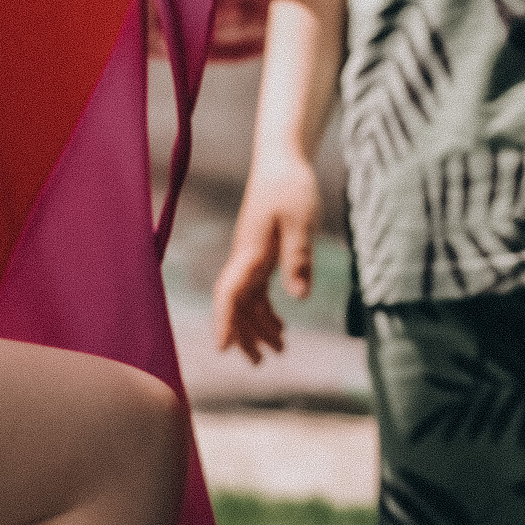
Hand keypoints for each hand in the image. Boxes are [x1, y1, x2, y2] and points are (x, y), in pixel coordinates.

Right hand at [211, 156, 321, 361]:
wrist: (281, 160)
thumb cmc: (291, 186)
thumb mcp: (301, 221)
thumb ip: (298, 258)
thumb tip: (300, 299)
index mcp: (250, 253)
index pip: (229, 294)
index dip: (225, 322)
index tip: (223, 349)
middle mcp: (245, 259)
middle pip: (236, 306)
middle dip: (245, 336)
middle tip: (260, 364)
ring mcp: (251, 258)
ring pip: (248, 302)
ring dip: (259, 327)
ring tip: (279, 352)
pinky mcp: (261, 254)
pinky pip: (258, 291)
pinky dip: (267, 311)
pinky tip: (282, 325)